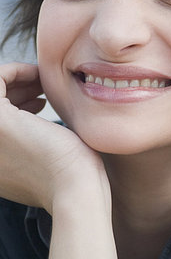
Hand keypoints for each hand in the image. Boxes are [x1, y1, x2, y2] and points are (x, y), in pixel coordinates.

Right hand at [0, 63, 108, 210]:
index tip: (41, 98)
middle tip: (43, 88)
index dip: (15, 103)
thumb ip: (32, 145)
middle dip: (17, 90)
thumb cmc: (72, 175)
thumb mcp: (45, 157)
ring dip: (17, 81)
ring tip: (44, 84)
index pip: (0, 123)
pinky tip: (39, 76)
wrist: (76, 188)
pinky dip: (16, 71)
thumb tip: (39, 129)